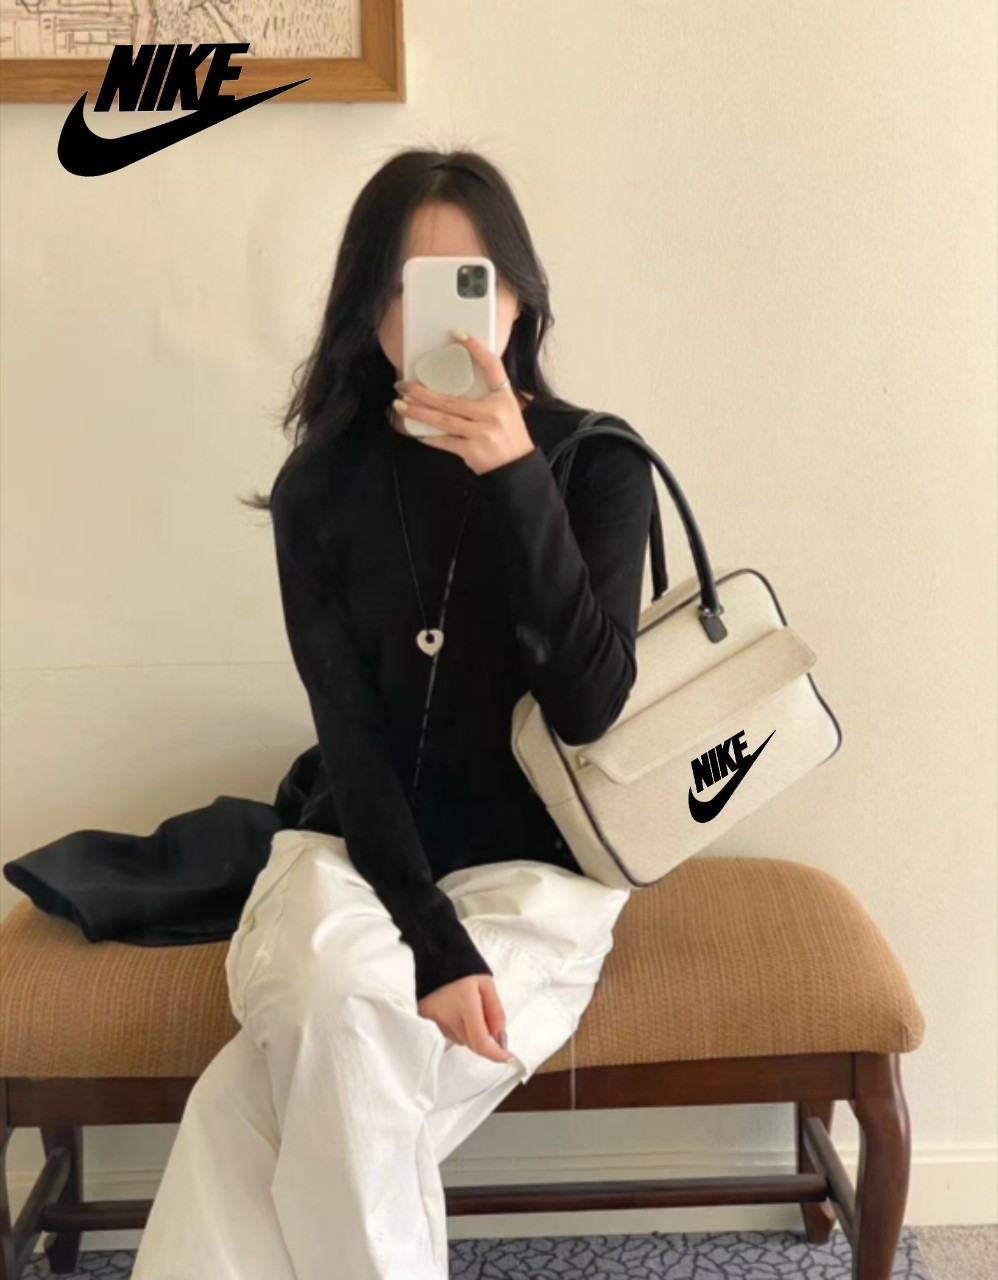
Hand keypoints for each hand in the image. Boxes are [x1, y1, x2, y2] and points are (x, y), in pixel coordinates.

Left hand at [392, 330, 535, 476]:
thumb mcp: (507, 408)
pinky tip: (417, 432)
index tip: (458, 334)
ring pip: (442, 420)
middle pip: (451, 399)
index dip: (476, 348)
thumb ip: (489, 393)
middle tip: (402, 384)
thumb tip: (459, 381)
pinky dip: (430, 437)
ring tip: (400, 404)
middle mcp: (492, 413)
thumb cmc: (510, 435)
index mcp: (503, 397)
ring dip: (418, 412)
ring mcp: (481, 433)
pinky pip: (445, 441)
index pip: (491, 365)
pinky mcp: (472, 451)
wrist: (518, 468)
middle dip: (422, 392)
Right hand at [417, 972, 514, 1064]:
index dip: (495, 1054)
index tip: (506, 1056)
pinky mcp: (423, 1017)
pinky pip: (444, 1033)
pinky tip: (453, 1010)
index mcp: (466, 1006)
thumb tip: (500, 1039)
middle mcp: (447, 1017)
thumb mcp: (487, 984)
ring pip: (458, 1039)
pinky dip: (453, 1028)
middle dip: (482, 1037)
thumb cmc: (465, 967)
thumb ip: (495, 1013)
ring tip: (465, 1008)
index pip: (480, 1042)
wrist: (435, 951)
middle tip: (484, 1017)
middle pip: (470, 1043)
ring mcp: (432, 1018)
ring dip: (467, 1033)